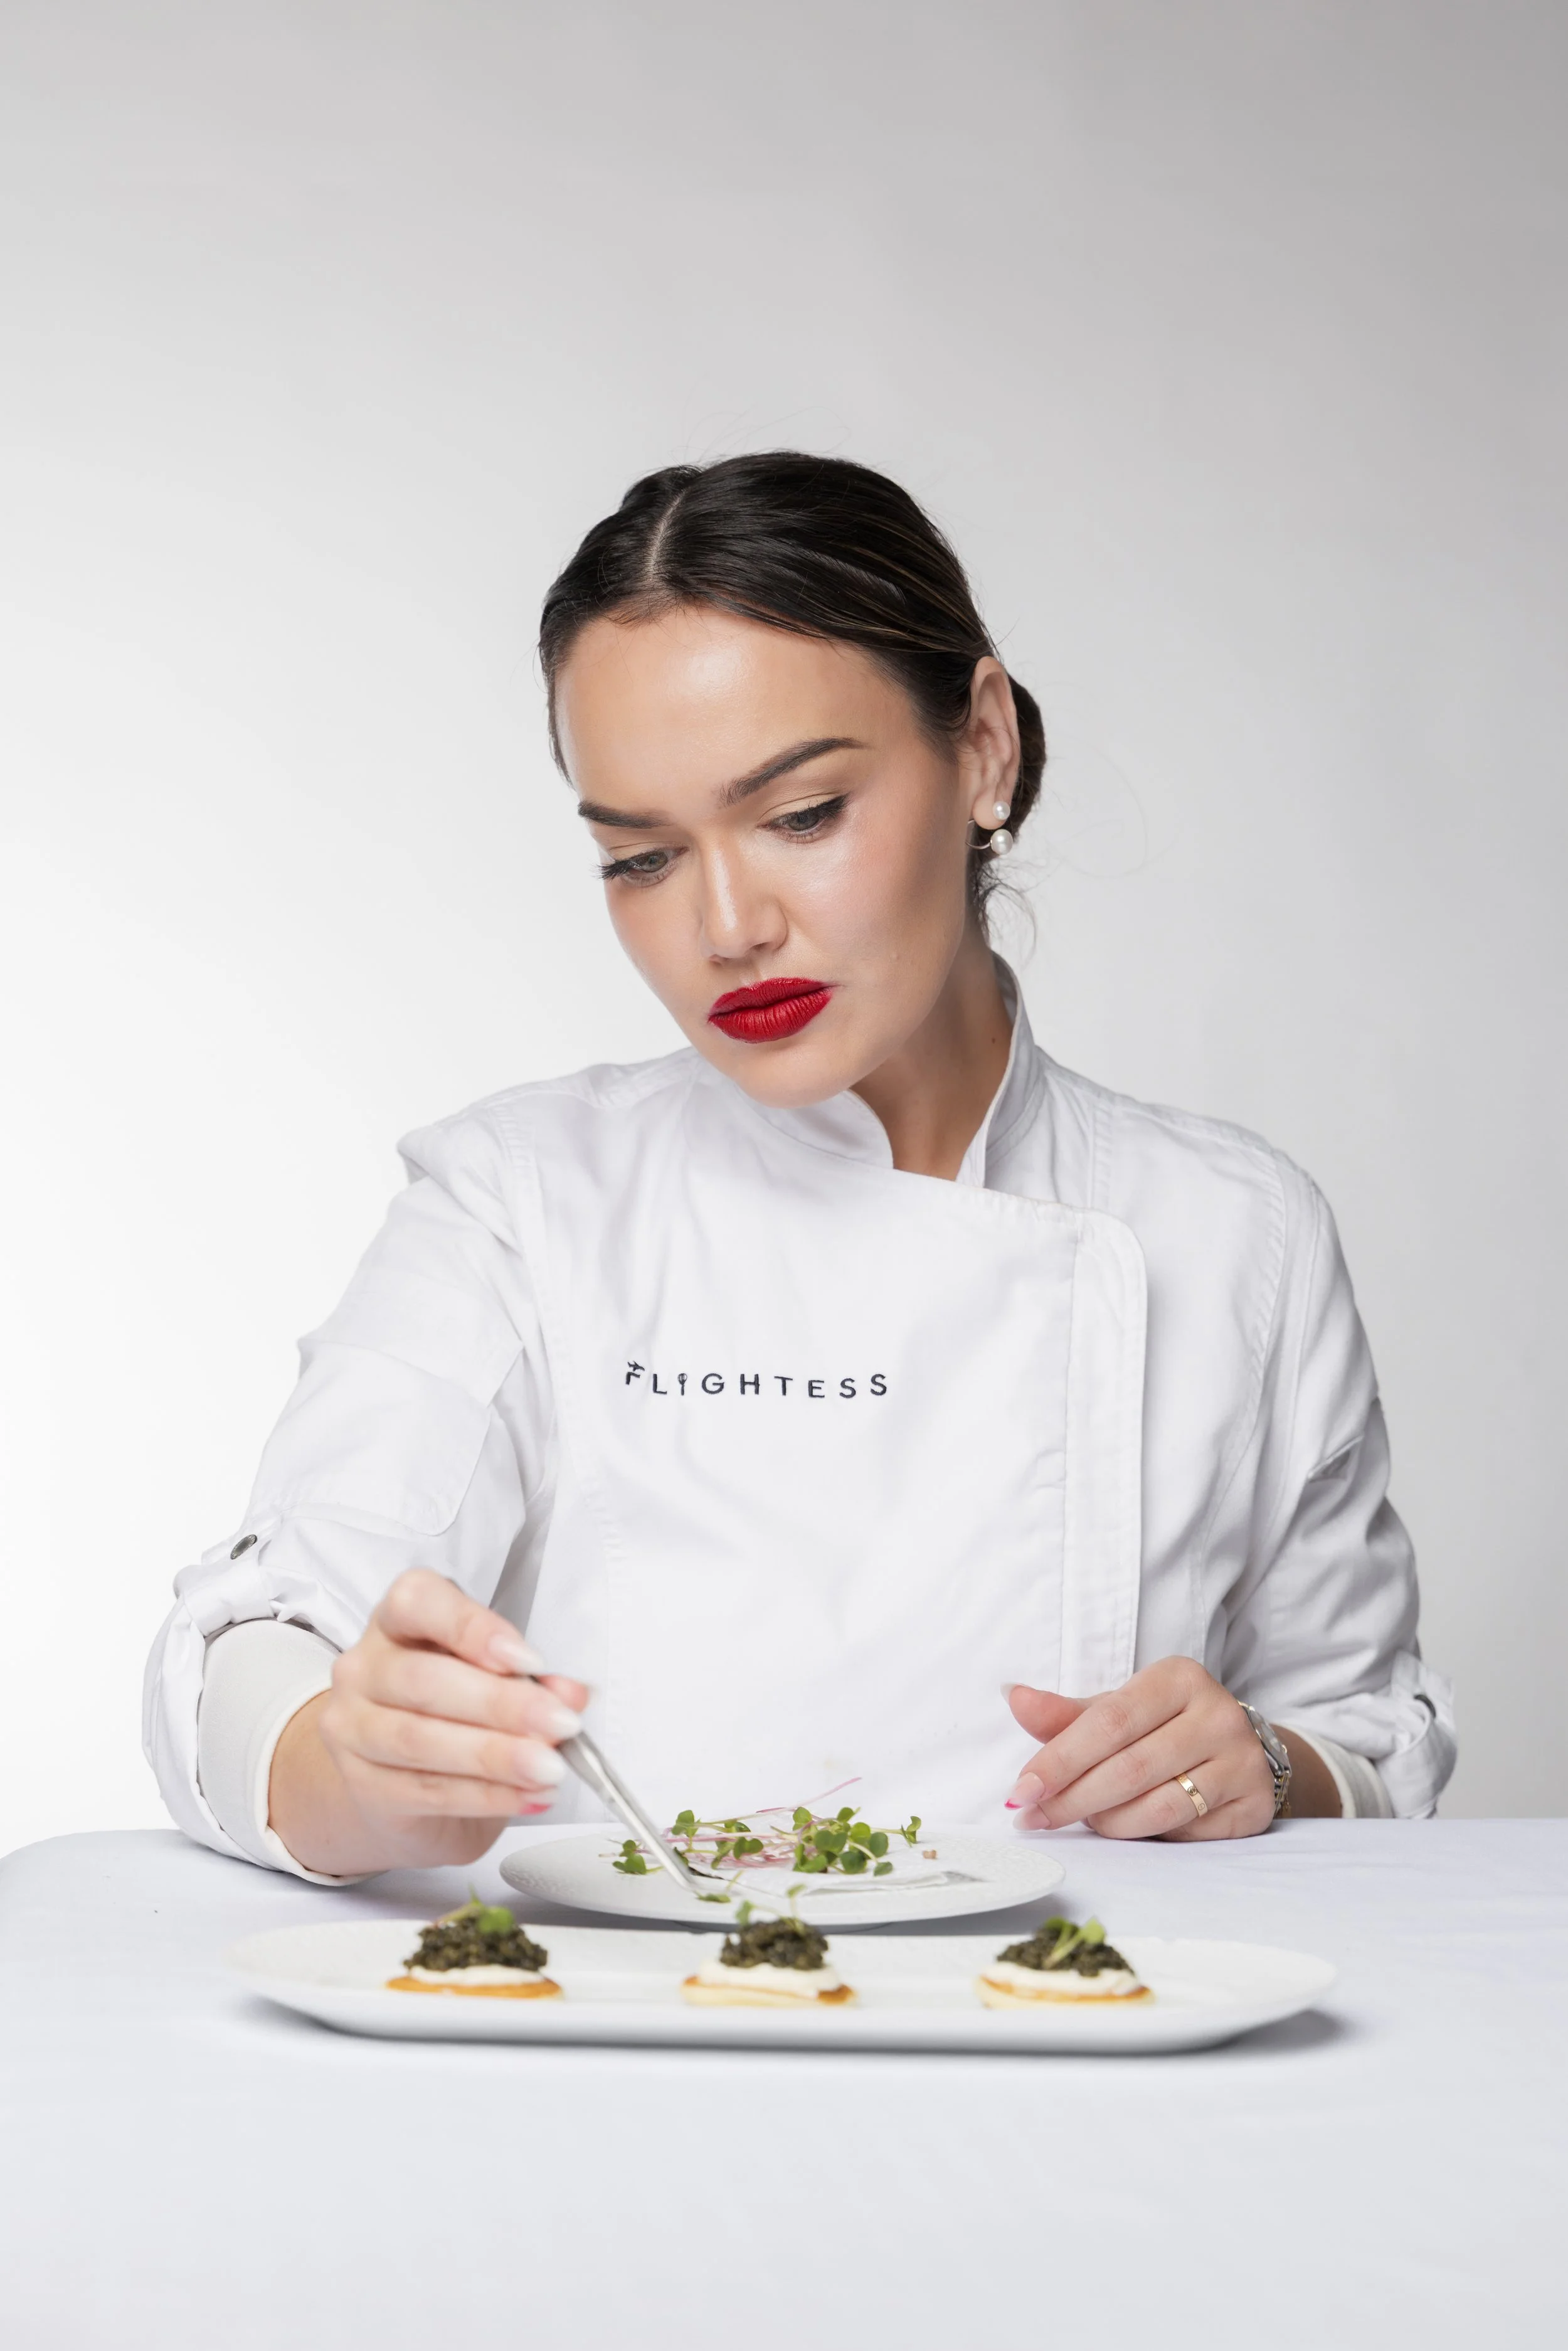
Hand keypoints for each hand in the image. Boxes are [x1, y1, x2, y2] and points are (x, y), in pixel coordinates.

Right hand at [268, 1569, 588, 1875]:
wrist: (399, 1785)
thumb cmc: (451, 1713)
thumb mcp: (493, 1683)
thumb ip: (530, 1681)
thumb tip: (571, 1694)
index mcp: (398, 1621)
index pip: (418, 1602)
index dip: (473, 1628)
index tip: (528, 1659)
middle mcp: (364, 1668)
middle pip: (423, 1680)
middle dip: (501, 1704)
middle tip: (560, 1723)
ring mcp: (353, 1728)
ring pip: (420, 1740)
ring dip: (495, 1756)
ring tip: (549, 1767)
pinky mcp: (363, 1785)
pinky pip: (426, 1791)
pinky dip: (486, 1795)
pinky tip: (526, 1795)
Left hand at [1004, 1658, 1275, 1840]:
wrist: (1240, 1749)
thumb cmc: (1164, 1725)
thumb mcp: (1118, 1709)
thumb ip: (1066, 1713)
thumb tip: (1013, 1695)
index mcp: (1179, 1678)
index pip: (1109, 1722)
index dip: (1060, 1759)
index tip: (1021, 1790)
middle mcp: (1218, 1715)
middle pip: (1129, 1769)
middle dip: (1071, 1800)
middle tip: (1032, 1818)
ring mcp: (1241, 1762)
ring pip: (1157, 1808)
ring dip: (1106, 1822)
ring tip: (1082, 1820)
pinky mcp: (1254, 1805)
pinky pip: (1186, 1833)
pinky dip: (1147, 1836)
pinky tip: (1128, 1826)